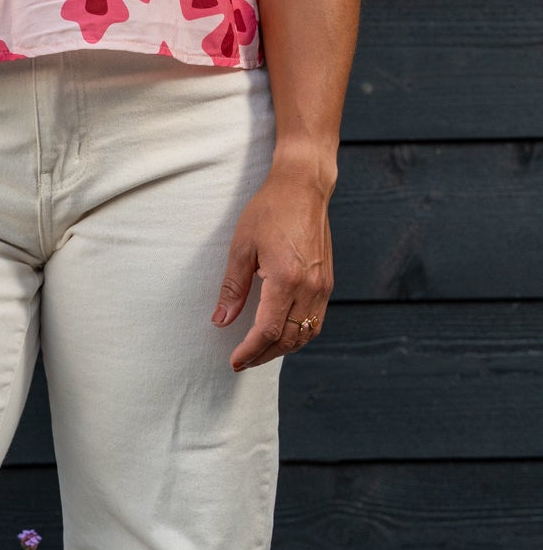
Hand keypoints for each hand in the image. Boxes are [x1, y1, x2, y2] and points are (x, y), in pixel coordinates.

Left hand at [211, 158, 333, 370]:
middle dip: (263, 355)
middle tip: (242, 361)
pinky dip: (298, 334)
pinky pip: (315, 320)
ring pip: (305, 334)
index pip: (267, 331)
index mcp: (286, 280)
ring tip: (259, 352)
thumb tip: (221, 320)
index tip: (234, 361)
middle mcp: (310, 288)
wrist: (304, 188)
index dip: (249, 351)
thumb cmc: (270, 210)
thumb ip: (233, 287)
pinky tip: (281, 333)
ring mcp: (323, 287)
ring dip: (282, 348)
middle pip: (287, 339)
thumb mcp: (242, 246)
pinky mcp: (328, 283)